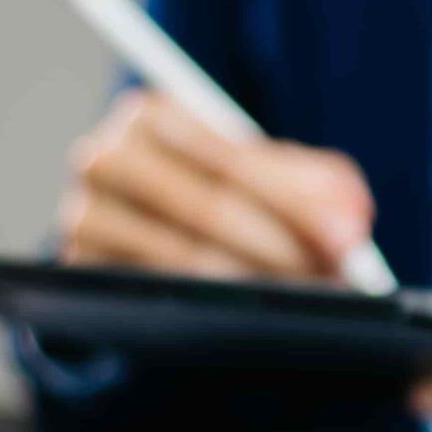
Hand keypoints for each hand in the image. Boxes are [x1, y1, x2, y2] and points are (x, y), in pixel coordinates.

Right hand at [57, 89, 374, 281]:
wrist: (154, 225)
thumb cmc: (230, 192)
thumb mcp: (278, 175)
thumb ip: (322, 185)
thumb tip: (352, 220)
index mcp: (152, 114)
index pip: (232, 163)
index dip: (297, 205)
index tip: (347, 243)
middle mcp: (104, 157)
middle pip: (206, 209)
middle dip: (281, 250)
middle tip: (334, 282)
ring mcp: (83, 214)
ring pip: (182, 258)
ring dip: (255, 286)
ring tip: (308, 302)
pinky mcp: (79, 268)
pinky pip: (155, 294)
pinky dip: (213, 309)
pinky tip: (255, 318)